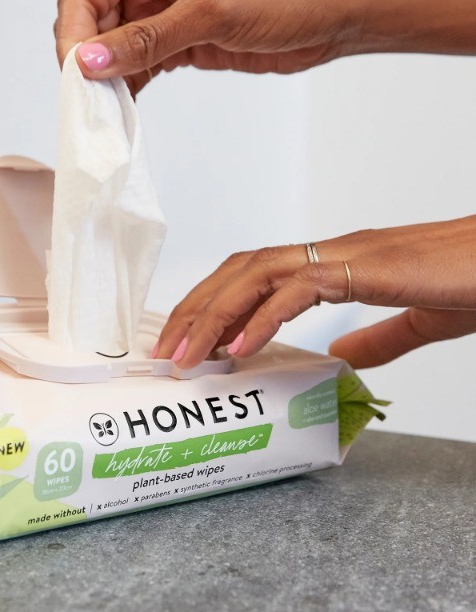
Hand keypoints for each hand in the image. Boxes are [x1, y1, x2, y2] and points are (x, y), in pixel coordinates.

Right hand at [55, 0, 347, 95]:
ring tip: (106, 113)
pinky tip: (125, 109)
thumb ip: (146, 40)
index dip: (74, 35)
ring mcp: (158, 9)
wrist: (331, 14)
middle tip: (89, 103)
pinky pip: (133, 65)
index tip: (76, 77)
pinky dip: (126, 87)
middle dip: (86, 61)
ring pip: (108, 48)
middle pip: (90, 22)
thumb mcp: (211, 14)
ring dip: (105, 80)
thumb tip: (87, 63)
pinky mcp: (173, 40)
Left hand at [153, 215, 475, 369]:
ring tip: (188, 355)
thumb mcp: (416, 320)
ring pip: (255, 274)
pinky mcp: (365, 266)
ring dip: (214, 315)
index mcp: (333, 264)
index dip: (213, 304)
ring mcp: (343, 256)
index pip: (252, 276)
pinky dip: (263, 317)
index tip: (189, 340)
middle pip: (239, 271)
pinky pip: (299, 288)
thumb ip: (377, 338)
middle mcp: (328, 254)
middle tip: (167, 353)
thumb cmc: (473, 281)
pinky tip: (241, 348)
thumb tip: (338, 357)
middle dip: (195, 310)